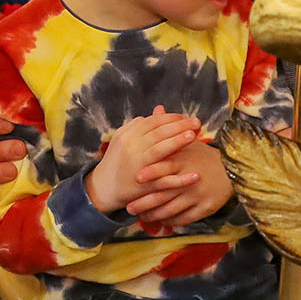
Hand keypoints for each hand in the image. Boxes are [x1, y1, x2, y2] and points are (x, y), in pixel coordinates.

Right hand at [85, 109, 200, 214]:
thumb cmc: (117, 161)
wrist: (103, 188)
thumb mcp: (124, 139)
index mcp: (128, 136)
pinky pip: (164, 181)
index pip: (153, 122)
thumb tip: (158, 111)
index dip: (171, 118)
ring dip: (177, 142)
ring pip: (159, 151)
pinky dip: (181, 180)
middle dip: (179, 126)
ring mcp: (137, 166)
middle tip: (197, 122)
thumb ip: (140, 124)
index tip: (186, 117)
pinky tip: (197, 175)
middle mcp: (131, 148)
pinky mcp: (143, 185)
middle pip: (158, 133)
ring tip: (193, 136)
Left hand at [130, 138, 233, 229]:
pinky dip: (171, 221)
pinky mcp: (206, 208)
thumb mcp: (188, 142)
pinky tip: (160, 222)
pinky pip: (185, 219)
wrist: (231, 171)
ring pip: (172, 209)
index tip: (136, 178)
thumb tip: (156, 108)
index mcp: (184, 162)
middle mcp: (191, 180)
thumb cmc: (202, 156)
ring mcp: (198, 195)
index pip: (166, 166)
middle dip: (144, 202)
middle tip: (129, 208)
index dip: (151, 172)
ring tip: (141, 217)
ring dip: (154, 215)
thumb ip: (168, 130)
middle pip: (164, 193)